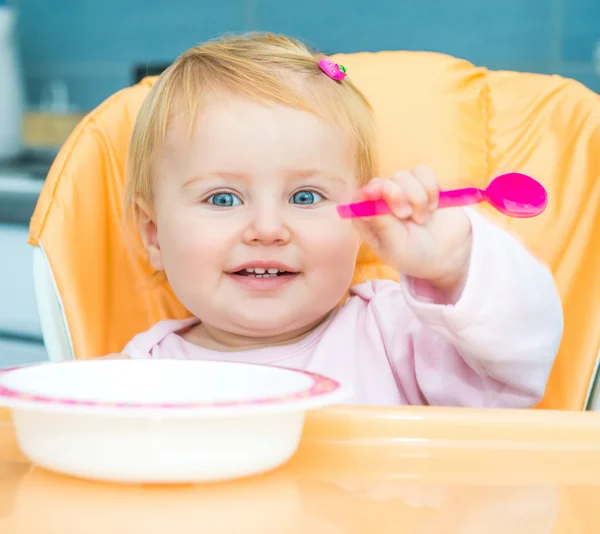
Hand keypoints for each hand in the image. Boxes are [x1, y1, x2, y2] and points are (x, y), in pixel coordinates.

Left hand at [351, 166, 472, 297]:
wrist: (449, 256)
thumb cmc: (416, 257)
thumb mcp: (397, 247)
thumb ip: (383, 224)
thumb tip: (365, 200)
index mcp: (370, 221)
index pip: (359, 199)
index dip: (366, 193)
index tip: (375, 193)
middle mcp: (383, 204)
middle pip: (379, 183)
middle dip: (393, 194)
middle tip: (406, 214)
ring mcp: (403, 193)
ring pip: (401, 176)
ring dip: (416, 196)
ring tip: (422, 219)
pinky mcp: (423, 185)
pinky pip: (422, 172)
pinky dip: (429, 187)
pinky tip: (433, 206)